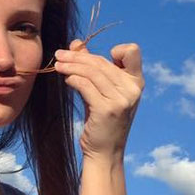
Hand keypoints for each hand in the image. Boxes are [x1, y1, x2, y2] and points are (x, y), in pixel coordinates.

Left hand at [54, 40, 143, 158]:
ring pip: (91, 71)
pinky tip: (66, 80)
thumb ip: (91, 67)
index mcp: (136, 82)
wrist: (104, 152)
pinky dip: (72, 79)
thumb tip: (76, 43)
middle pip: (101, 62)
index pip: (132, 52)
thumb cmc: (102, 120)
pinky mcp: (107, 109)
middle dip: (77, 56)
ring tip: (58, 65)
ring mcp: (121, 100)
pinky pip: (85, 85)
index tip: (96, 59)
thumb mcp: (100, 91)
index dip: (116, 50)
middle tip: (59, 55)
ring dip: (70, 66)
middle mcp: (132, 89)